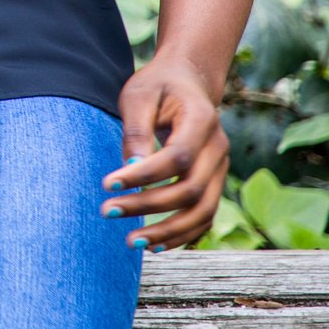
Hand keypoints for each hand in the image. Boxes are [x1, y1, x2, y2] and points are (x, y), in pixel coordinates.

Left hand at [100, 54, 231, 250]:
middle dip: (148, 206)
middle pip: (191, 189)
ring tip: (131, 242)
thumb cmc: (157, 86)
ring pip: (203, 211)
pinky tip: (155, 246)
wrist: (188, 82)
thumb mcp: (138, 95)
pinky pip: (205, 217)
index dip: (144, 175)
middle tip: (107, 211)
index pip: (177, 157)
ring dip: (168, 231)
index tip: (108, 184)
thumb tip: (130, 166)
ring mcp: (221, 169)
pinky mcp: (215, 183)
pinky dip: (183, 235)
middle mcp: (218, 148)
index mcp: (202, 120)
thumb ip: (136, 128)